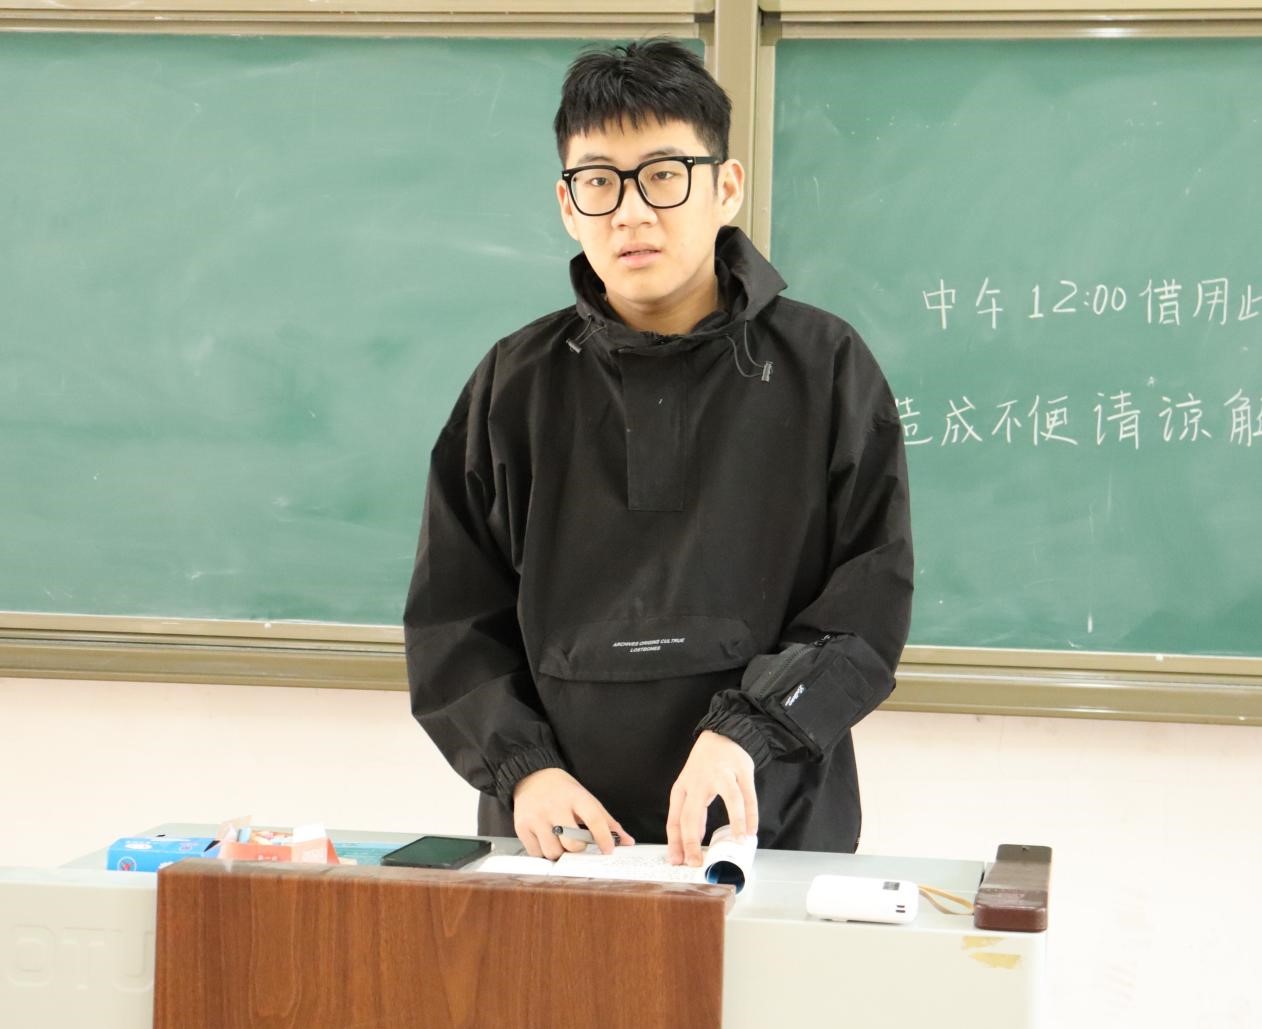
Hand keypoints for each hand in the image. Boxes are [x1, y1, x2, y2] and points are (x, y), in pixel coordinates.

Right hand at [511, 767, 633, 859]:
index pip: (594, 819)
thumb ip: (607, 822)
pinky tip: (546, 840)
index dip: (604, 837)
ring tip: (560, 842)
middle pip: (572, 842)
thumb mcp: (586, 799)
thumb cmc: (563, 791)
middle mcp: (555, 806)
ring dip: (560, 853)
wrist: (531, 777)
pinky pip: (536, 853)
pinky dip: (543, 852)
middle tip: (577, 842)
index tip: (608, 850)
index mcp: (575, 797)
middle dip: (578, 848)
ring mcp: (536, 817)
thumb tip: (627, 842)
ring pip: (553, 851)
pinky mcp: (521, 826)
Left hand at [666, 731, 757, 866]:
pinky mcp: (741, 770)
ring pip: (730, 799)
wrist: (721, 734)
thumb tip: (690, 844)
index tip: (677, 861)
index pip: (675, 819)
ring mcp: (722, 773)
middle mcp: (698, 781)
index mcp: (682, 788)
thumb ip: (691, 814)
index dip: (675, 843)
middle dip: (692, 842)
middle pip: (691, 814)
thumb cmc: (704, 767)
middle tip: (697, 863)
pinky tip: (750, 830)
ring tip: (738, 841)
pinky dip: (750, 814)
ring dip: (735, 822)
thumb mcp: (690, 788)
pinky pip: (748, 795)